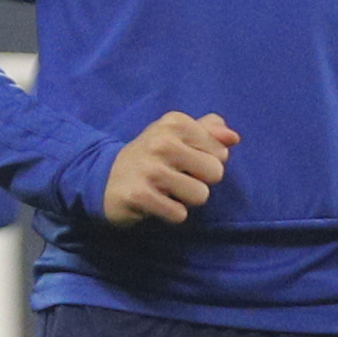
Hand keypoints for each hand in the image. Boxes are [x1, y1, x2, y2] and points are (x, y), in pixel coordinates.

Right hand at [103, 111, 235, 225]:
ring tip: (167, 191)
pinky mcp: (139, 195)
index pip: (221, 152)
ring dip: (186, 200)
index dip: (207, 162)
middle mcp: (162, 141)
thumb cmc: (152, 156)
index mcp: (175, 123)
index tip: (185, 161)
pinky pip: (179, 213)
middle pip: (215, 173)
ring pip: (201, 195)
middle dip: (201, 181)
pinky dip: (171, 214)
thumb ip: (209, 131)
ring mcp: (149, 168)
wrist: (104, 177)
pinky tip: (156, 203)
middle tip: (177, 178)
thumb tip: (233, 137)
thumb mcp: (177, 135)